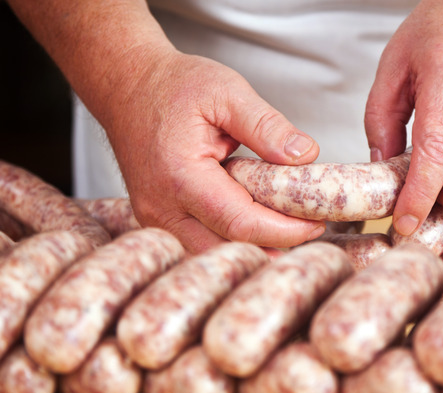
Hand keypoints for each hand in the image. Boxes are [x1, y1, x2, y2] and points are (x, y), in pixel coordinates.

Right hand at [103, 49, 324, 252]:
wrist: (126, 86)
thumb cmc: (173, 86)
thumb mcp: (227, 92)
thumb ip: (267, 126)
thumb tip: (305, 156)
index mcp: (180, 176)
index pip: (241, 223)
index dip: (284, 230)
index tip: (316, 224)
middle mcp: (161, 208)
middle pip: (227, 250)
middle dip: (273, 247)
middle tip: (311, 231)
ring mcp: (155, 219)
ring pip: (211, 256)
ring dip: (253, 249)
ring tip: (290, 229)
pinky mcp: (159, 221)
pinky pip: (199, 244)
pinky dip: (232, 242)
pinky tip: (259, 225)